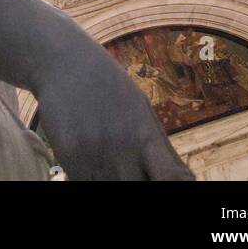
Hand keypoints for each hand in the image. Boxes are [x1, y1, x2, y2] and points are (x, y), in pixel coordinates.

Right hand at [38, 47, 193, 180]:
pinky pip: (83, 183)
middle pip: (137, 189)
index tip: (166, 183)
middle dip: (137, 183)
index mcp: (146, 134)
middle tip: (132, 171)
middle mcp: (123, 145)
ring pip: (108, 190)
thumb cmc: (109, 86)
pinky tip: (91, 164)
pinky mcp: (67, 153)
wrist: (63, 58)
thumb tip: (184, 180)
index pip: (172, 179)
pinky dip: (90, 179)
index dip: (173, 188)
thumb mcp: (140, 109)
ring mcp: (94, 151)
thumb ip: (159, 148)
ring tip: (110, 165)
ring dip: (111, 181)